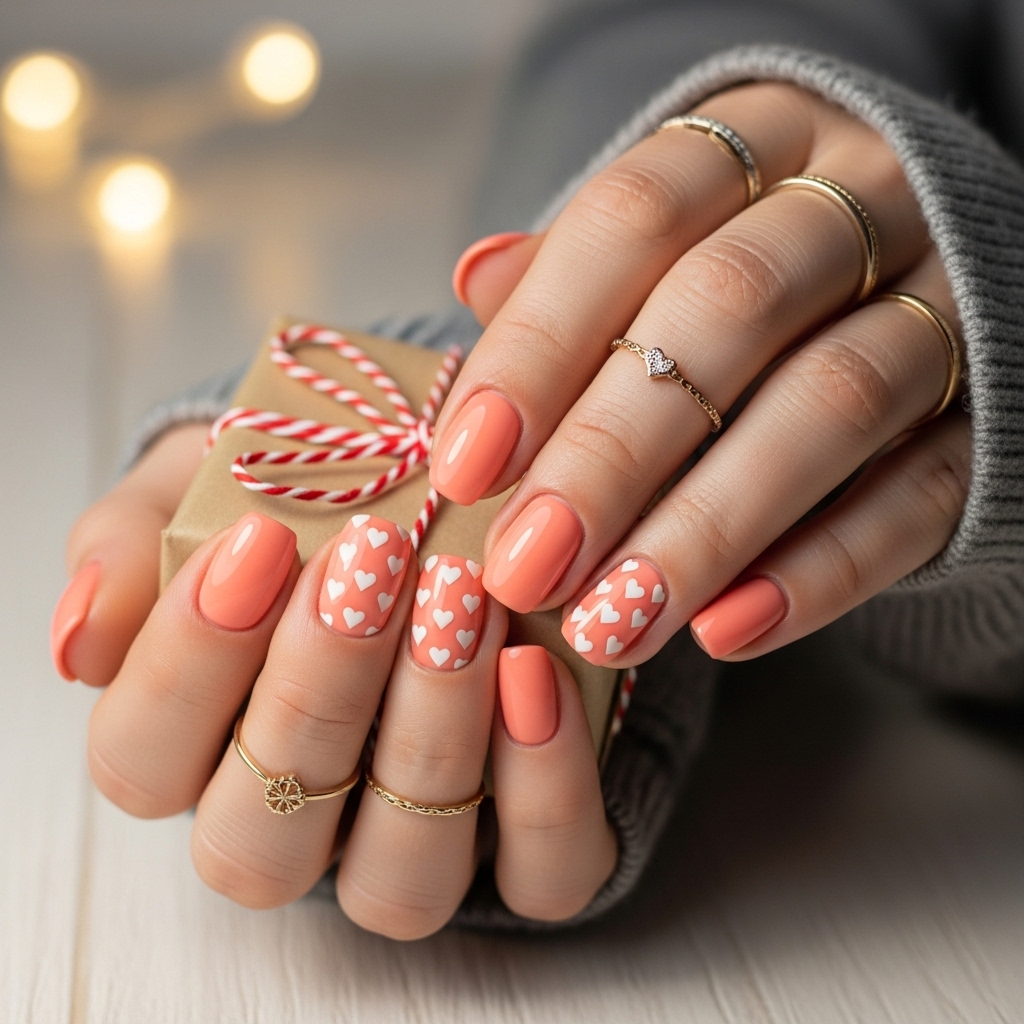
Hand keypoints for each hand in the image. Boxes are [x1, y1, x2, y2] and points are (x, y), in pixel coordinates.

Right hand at [52, 427, 615, 935]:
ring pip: (400, 876)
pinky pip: (540, 874)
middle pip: (265, 837)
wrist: (427, 499)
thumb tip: (81, 639)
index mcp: (196, 748)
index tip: (256, 544)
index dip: (187, 666)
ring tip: (460, 603)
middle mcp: (298, 822)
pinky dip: (545, 787)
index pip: (144, 762)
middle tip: (373, 560)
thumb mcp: (201, 491)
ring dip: (429, 737)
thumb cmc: (300, 508)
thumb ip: (131, 549)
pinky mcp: (525, 849)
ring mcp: (411, 847)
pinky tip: (535, 672)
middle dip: (315, 694)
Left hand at [431, 81, 969, 663]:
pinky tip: (726, 633)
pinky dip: (821, 570)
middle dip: (612, 450)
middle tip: (527, 567)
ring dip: (707, 527)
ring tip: (614, 623)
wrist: (913, 275)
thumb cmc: (747, 268)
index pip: (634, 218)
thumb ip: (574, 268)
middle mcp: (861, 198)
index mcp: (754, 142)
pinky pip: (916, 494)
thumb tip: (478, 279)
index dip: (541, 344)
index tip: (466, 466)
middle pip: (729, 309)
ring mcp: (943, 302)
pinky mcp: (989, 415)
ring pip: (831, 404)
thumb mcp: (664, 240)